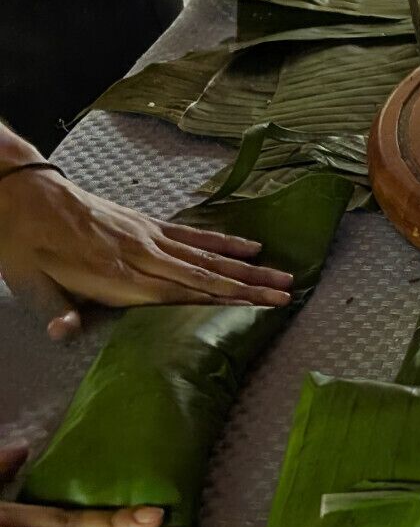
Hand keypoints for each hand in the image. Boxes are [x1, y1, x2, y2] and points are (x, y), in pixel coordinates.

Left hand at [0, 169, 292, 339]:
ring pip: (205, 256)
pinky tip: (248, 246)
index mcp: (116, 275)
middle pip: (204, 276)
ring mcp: (146, 236)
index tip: (258, 309)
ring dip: (246, 267)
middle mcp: (140, 254)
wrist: (22, 192)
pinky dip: (222, 242)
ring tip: (282, 275)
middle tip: (287, 294)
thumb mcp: (28, 280)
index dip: (221, 303)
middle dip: (249, 287)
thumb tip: (64, 335)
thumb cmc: (23, 242)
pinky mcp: (145, 224)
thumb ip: (54, 308)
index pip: (180, 294)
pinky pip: (191, 235)